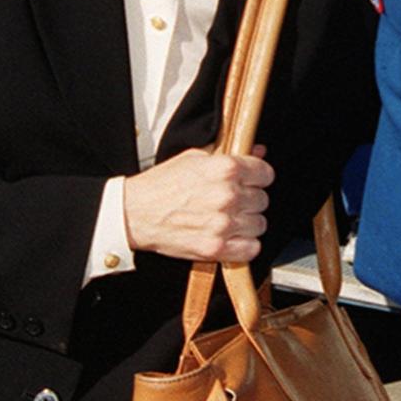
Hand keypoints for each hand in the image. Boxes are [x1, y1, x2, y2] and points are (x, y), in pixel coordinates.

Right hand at [123, 146, 273, 262]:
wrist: (135, 213)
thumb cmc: (163, 184)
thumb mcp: (196, 158)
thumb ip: (230, 155)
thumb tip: (259, 151)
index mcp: (225, 168)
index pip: (266, 174)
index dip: (259, 177)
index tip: (252, 181)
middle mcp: (227, 195)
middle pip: (263, 200)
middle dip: (251, 200)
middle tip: (234, 201)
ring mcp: (223, 223)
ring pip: (259, 224)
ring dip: (248, 222)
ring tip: (230, 219)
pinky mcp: (215, 248)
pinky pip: (251, 249)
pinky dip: (245, 245)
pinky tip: (232, 237)